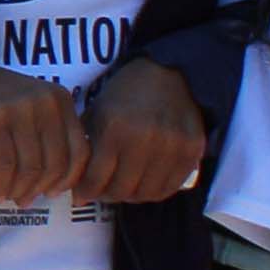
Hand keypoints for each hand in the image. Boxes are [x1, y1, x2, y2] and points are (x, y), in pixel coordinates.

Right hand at [0, 55, 87, 207]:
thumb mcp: (30, 104)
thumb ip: (46, 129)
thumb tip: (55, 178)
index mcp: (60, 99)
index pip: (79, 150)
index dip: (69, 179)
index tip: (54, 193)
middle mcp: (45, 102)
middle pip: (55, 163)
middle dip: (40, 189)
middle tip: (25, 200)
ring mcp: (19, 110)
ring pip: (31, 167)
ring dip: (20, 190)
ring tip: (9, 196)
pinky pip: (5, 164)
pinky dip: (1, 184)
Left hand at [74, 56, 209, 204]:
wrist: (167, 74)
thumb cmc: (125, 94)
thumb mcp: (96, 113)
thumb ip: (86, 149)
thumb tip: (77, 191)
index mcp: (114, 129)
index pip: (96, 179)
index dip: (85, 192)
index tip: (81, 194)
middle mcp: (144, 140)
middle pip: (121, 190)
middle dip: (106, 195)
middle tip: (101, 192)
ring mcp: (171, 147)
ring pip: (146, 193)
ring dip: (131, 196)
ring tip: (123, 187)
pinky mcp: (192, 151)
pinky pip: (170, 187)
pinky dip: (154, 191)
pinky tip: (144, 183)